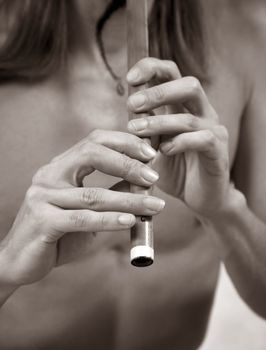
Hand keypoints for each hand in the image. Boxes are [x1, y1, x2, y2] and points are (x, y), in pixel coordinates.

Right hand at [0, 130, 163, 286]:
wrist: (21, 260)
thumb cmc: (58, 233)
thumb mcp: (88, 210)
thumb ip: (112, 194)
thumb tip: (143, 184)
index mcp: (60, 167)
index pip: (94, 141)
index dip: (124, 143)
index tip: (151, 154)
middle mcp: (50, 175)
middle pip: (91, 154)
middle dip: (127, 163)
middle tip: (154, 176)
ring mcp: (43, 196)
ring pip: (93, 194)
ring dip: (129, 200)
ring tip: (155, 206)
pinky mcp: (42, 220)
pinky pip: (82, 219)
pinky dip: (110, 220)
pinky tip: (130, 221)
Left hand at [127, 58, 229, 218]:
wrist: (201, 197)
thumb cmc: (175, 170)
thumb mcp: (153, 146)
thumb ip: (145, 127)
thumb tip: (130, 108)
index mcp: (185, 107)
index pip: (173, 74)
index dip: (152, 69)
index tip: (130, 79)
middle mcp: (202, 114)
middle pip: (189, 85)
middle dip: (157, 92)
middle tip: (132, 105)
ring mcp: (213, 131)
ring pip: (189, 116)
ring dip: (158, 122)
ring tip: (136, 130)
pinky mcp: (218, 152)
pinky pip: (203, 139)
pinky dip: (179, 142)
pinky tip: (163, 151)